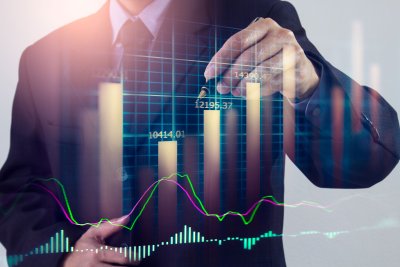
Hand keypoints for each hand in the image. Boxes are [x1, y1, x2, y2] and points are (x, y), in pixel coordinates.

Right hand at [62, 215, 138, 266]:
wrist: (64, 261)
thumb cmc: (82, 246)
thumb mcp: (94, 233)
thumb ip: (112, 225)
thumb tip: (127, 217)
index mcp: (98, 253)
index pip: (124, 257)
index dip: (134, 258)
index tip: (136, 258)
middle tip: (131, 264)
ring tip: (121, 266)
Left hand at [204, 18, 319, 99]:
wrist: (301, 71)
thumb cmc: (271, 59)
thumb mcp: (255, 51)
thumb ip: (236, 58)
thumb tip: (213, 75)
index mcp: (265, 26)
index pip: (238, 41)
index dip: (221, 59)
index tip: (209, 74)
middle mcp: (280, 35)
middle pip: (249, 56)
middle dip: (230, 75)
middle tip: (221, 87)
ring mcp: (291, 52)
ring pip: (261, 71)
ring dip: (243, 85)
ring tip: (233, 91)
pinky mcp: (296, 70)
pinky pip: (271, 83)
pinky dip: (257, 91)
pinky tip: (248, 94)